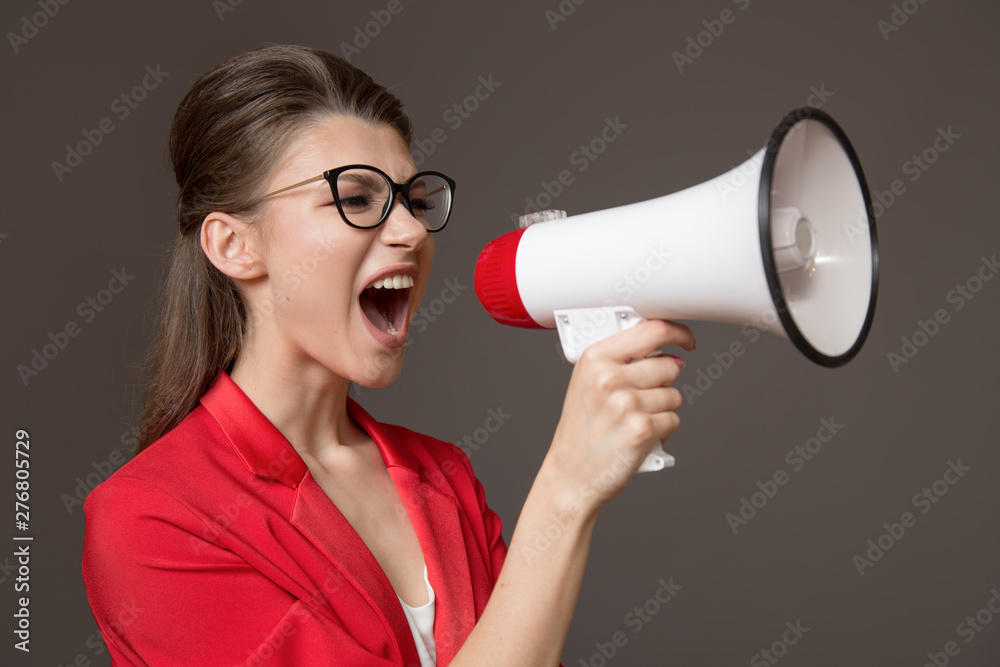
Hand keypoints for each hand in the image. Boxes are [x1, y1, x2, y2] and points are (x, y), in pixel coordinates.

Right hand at [543, 319, 694, 515]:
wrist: (570, 476)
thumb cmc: (581, 432)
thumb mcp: (588, 384)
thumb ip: (620, 361)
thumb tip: (665, 350)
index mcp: (595, 359)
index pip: (651, 330)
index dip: (677, 332)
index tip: (685, 340)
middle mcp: (609, 378)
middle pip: (669, 365)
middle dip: (664, 383)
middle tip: (640, 400)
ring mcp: (626, 403)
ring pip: (674, 395)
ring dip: (662, 410)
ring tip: (634, 421)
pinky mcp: (642, 429)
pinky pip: (673, 419)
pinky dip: (662, 430)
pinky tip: (639, 437)